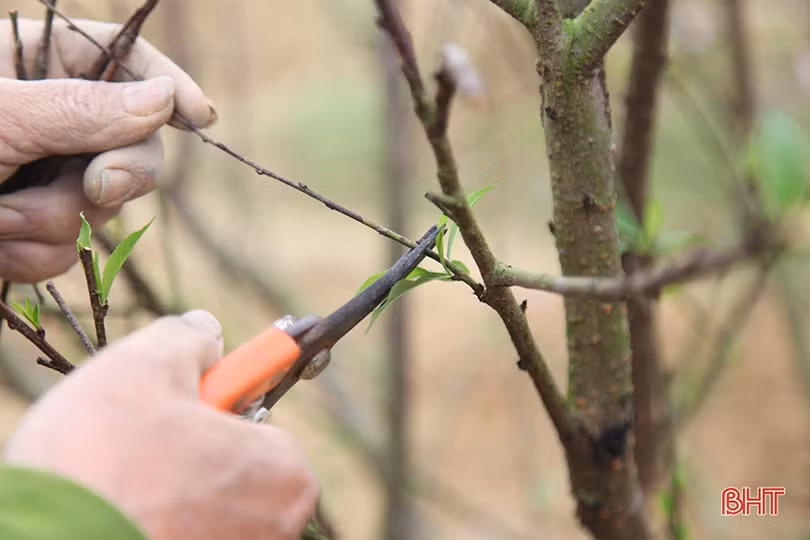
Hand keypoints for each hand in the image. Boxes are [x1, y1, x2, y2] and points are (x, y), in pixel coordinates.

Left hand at [0, 18, 215, 282]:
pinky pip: (62, 250)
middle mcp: (39, 118)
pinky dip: (26, 254)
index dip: (166, 83)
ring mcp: (33, 176)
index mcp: (22, 63)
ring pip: (97, 206)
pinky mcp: (19, 229)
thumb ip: (79, 110)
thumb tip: (161, 101)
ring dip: (49, 221)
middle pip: (129, 140)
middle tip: (96, 185)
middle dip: (118, 173)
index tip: (201, 116)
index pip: (117, 57)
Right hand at [4, 311, 317, 539]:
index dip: (220, 401)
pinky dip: (155, 522)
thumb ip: (188, 340)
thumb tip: (205, 332)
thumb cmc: (104, 462)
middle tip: (144, 440)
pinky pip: (182, 533)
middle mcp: (274, 528)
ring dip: (171, 486)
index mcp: (284, 474)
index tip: (192, 402)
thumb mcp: (145, 368)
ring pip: (204, 504)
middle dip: (192, 447)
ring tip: (122, 479)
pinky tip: (118, 512)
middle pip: (233, 466)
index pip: (261, 420)